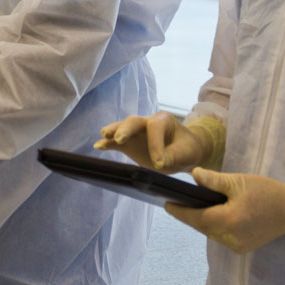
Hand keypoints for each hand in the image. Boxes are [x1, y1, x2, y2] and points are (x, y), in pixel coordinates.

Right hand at [94, 111, 208, 172]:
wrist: (184, 151)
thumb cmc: (186, 149)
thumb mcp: (186, 153)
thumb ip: (173, 156)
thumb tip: (159, 161)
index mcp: (164, 120)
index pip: (155, 127)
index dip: (155, 145)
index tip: (159, 163)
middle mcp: (147, 122)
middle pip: (134, 121)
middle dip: (126, 129)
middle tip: (120, 139)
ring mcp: (136, 132)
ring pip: (122, 128)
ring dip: (113, 132)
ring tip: (105, 136)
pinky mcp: (129, 143)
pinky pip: (117, 142)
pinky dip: (107, 143)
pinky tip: (98, 146)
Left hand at [164, 168, 284, 253]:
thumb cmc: (267, 192)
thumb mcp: (239, 181)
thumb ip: (214, 180)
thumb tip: (194, 176)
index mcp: (228, 221)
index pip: (195, 218)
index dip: (179, 212)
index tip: (166, 205)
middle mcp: (230, 238)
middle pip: (202, 226)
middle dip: (188, 216)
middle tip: (175, 203)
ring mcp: (237, 245)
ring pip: (211, 232)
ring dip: (202, 221)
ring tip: (191, 207)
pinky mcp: (243, 247)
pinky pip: (221, 236)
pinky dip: (214, 226)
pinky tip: (212, 215)